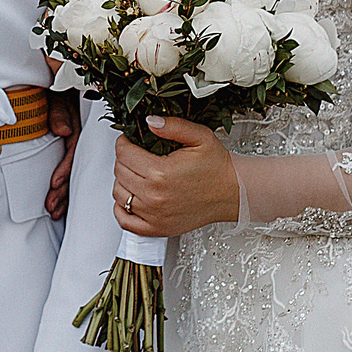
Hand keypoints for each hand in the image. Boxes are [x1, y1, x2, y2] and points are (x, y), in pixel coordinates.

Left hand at [43, 90, 80, 219]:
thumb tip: (63, 130)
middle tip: (51, 206)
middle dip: (62, 191)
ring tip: (54, 211)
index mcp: (78, 129)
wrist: (58, 83)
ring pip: (72, 175)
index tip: (54, 183)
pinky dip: (64, 188)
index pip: (72, 153)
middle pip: (73, 170)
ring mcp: (74, 148)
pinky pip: (69, 172)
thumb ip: (59, 112)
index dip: (64, 169)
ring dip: (63, 195)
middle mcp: (77, 141)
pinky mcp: (67, 151)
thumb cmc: (58, 91)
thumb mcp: (58, 98)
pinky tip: (59, 204)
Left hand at [111, 115, 240, 237]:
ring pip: (118, 194)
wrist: (233, 192)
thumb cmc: (217, 168)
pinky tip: (131, 198)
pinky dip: (121, 208)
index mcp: (161, 173)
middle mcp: (154, 196)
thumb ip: (173, 126)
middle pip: (119, 172)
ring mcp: (154, 215)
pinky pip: (125, 220)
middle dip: (125, 159)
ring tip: (137, 173)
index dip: (125, 142)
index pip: (124, 153)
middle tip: (137, 154)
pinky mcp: (157, 228)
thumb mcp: (200, 137)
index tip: (130, 140)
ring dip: (123, 181)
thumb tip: (150, 122)